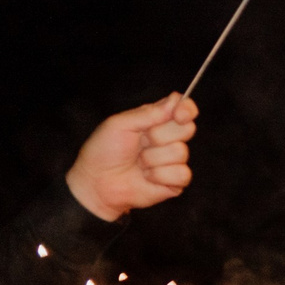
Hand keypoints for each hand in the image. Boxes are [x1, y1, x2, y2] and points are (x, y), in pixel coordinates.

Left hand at [65, 94, 196, 219]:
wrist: (98, 182)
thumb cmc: (104, 151)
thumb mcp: (120, 124)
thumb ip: (148, 113)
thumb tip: (176, 102)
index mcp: (156, 120)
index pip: (183, 108)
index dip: (186, 109)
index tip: (179, 115)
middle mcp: (168, 138)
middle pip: (186, 129)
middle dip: (159, 136)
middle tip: (141, 143)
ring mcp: (173, 160)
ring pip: (180, 152)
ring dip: (153, 159)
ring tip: (138, 164)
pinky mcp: (176, 181)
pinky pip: (181, 174)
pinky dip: (159, 176)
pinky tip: (146, 177)